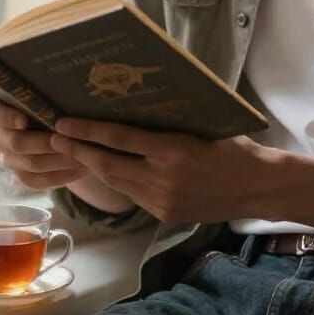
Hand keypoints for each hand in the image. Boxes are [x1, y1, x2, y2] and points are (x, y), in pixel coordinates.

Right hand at [0, 101, 87, 190]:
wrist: (64, 131)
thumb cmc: (56, 106)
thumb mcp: (50, 98)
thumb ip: (48, 97)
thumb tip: (63, 94)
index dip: (7, 117)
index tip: (24, 121)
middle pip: (17, 143)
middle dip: (46, 142)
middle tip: (69, 139)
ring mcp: (9, 158)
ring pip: (32, 163)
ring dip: (60, 159)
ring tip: (83, 153)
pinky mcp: (23, 176)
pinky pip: (40, 180)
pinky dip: (63, 175)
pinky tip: (82, 168)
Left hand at [49, 118, 277, 223]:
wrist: (259, 187)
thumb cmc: (234, 146)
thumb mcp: (203, 124)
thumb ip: (170, 120)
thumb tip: (136, 100)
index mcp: (174, 150)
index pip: (119, 138)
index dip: (87, 131)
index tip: (62, 123)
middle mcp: (164, 178)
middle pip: (108, 164)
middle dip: (78, 151)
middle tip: (54, 137)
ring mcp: (162, 200)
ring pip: (116, 182)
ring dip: (92, 167)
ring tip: (71, 152)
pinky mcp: (164, 214)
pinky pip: (132, 195)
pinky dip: (116, 181)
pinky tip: (105, 169)